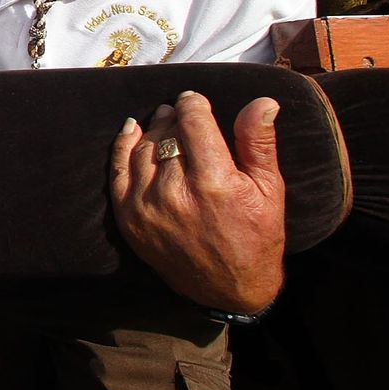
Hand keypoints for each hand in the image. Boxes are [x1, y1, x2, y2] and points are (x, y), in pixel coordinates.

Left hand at [109, 91, 285, 314]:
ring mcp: (147, 207)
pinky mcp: (129, 219)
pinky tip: (133, 130)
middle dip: (176, 117)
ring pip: (143, 149)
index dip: (194, 105)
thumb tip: (263, 101)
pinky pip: (119, 171)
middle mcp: (176, 194)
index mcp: (214, 184)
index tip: (195, 99)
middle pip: (168, 135)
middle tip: (182, 110)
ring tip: (164, 120)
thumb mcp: (269, 190)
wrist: (229, 289)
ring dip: (154, 129)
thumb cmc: (256, 236)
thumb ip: (259, 143)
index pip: (194, 124)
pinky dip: (123, 147)